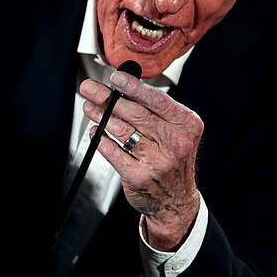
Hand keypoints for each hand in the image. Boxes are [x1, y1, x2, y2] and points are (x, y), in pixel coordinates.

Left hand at [80, 69, 202, 250]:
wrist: (175, 199)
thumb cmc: (172, 158)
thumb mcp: (176, 131)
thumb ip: (155, 109)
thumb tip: (123, 85)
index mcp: (186, 125)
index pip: (157, 100)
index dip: (133, 87)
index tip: (115, 78)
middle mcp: (175, 143)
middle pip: (135, 114)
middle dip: (108, 98)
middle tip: (91, 89)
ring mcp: (157, 162)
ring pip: (122, 130)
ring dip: (100, 115)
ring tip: (90, 107)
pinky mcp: (138, 176)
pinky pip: (112, 151)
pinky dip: (100, 138)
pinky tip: (96, 131)